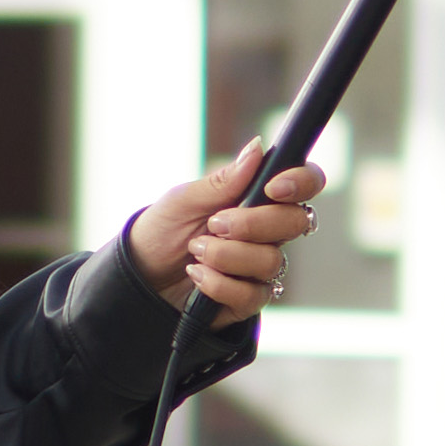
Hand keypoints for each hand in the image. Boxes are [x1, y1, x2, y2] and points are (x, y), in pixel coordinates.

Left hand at [129, 144, 325, 317]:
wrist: (140, 274)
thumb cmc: (163, 230)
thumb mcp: (184, 200)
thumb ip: (223, 180)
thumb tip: (257, 148)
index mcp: (257, 198)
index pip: (303, 185)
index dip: (301, 182)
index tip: (272, 188)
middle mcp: (267, 231)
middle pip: (295, 222)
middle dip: (253, 223)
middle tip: (215, 224)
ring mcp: (260, 265)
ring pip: (272, 261)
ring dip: (227, 255)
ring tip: (196, 251)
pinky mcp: (248, 297)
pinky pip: (253, 295)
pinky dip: (219, 284)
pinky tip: (197, 275)